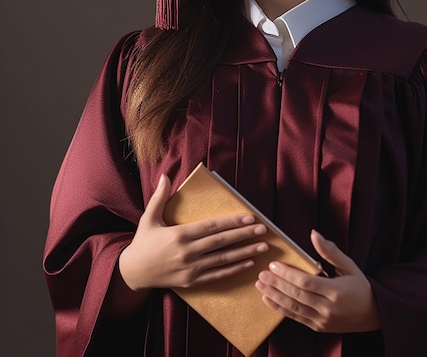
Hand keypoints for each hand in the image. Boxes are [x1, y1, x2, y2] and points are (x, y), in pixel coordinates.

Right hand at [119, 174, 268, 290]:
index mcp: (179, 234)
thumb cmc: (143, 243)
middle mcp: (187, 251)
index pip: (212, 226)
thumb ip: (159, 197)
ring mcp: (191, 268)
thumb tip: (165, 176)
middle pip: (221, 241)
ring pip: (223, 259)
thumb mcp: (149, 218)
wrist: (133, 272)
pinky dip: (234, 270)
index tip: (249, 217)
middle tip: (263, 229)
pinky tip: (249, 263)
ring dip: (245, 252)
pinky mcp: (192, 281)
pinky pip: (217, 275)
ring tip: (263, 246)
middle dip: (244, 235)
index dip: (232, 221)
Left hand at [255, 230, 380, 332]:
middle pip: (296, 295)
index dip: (287, 274)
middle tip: (261, 274)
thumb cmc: (361, 287)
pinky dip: (280, 309)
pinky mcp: (318, 327)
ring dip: (274, 296)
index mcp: (336, 291)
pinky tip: (269, 300)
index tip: (273, 265)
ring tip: (261, 285)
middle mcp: (328, 308)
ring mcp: (322, 320)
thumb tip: (314, 234)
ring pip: (293, 308)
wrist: (373, 314)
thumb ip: (330, 251)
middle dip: (276, 284)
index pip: (306, 282)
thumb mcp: (349, 266)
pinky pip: (296, 318)